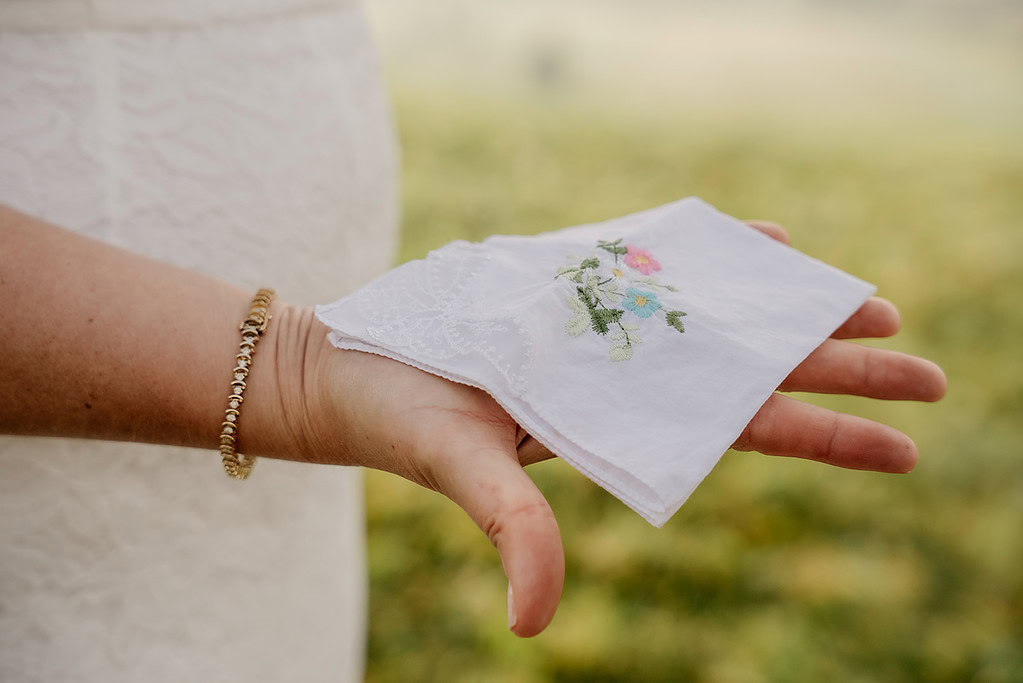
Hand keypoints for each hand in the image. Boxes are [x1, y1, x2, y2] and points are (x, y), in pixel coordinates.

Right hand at [284, 220, 945, 638]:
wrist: (350, 366)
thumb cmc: (400, 417)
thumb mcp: (463, 470)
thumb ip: (514, 531)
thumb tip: (537, 625)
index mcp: (620, 421)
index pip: (745, 428)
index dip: (827, 433)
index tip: (907, 442)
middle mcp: (624, 378)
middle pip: (751, 370)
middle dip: (836, 364)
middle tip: (920, 357)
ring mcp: (602, 331)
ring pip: (719, 316)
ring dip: (789, 308)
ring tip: (861, 298)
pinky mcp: (569, 289)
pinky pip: (663, 265)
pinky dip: (716, 253)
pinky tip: (764, 243)